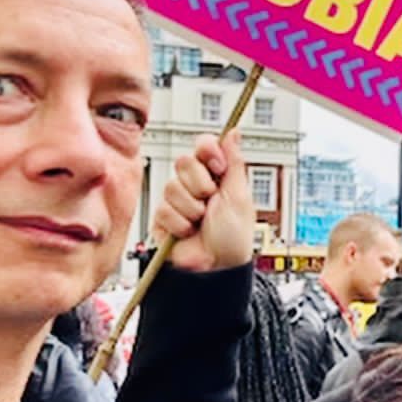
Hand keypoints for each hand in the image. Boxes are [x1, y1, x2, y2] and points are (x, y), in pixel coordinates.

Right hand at [151, 130, 255, 271]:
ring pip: (172, 187)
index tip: (217, 167)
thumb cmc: (233, 237)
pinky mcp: (163, 217)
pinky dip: (179, 223)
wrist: (215, 268)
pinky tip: (188, 232)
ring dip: (191, 208)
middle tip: (210, 202)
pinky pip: (163, 209)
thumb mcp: (239, 195)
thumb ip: (234, 161)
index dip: (207, 151)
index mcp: (216, 175)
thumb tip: (234, 133)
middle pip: (184, 162)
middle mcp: (196, 185)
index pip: (203, 145)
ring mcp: (178, 200)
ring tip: (200, 222)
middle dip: (200, 184)